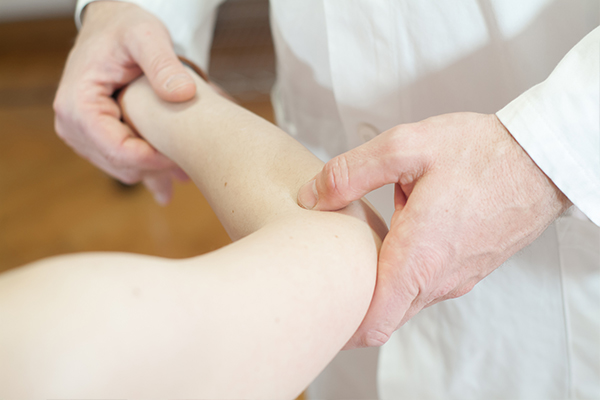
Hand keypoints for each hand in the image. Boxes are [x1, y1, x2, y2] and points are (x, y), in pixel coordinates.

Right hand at [54, 1, 194, 203]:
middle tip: (193, 168)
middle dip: (156, 169)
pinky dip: (146, 169)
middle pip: (120, 165)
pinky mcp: (93, 138)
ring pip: (122, 169)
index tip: (186, 157)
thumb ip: (163, 63)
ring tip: (187, 172)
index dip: (154, 160)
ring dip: (153, 172)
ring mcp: (80, 134)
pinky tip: (170, 183)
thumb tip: (184, 94)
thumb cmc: (127, 28)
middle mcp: (71, 125)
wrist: (113, 27)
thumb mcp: (147, 36)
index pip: (119, 151)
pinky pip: (121, 164)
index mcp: (78, 105)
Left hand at [297, 112, 569, 348]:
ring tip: (364, 245)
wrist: (542, 159)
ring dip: (381, 280)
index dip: (340, 326)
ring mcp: (458, 278)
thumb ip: (350, 174)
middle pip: (385, 314)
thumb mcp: (405, 147)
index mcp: (418, 257)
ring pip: (406, 298)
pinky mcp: (470, 269)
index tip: (318, 308)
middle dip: (354, 302)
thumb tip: (310, 198)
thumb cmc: (479, 152)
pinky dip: (406, 270)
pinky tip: (401, 233)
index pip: (373, 324)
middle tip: (328, 271)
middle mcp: (439, 279)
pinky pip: (428, 283)